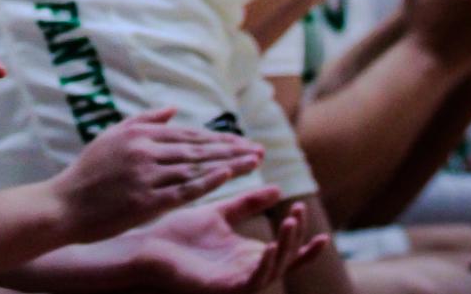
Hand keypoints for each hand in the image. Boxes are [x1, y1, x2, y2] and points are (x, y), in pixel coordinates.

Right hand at [52, 109, 264, 244]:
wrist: (65, 204)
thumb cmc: (89, 171)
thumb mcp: (113, 136)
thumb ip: (145, 121)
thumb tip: (174, 109)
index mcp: (141, 134)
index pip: (189, 135)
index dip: (219, 138)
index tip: (244, 141)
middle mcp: (146, 150)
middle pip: (199, 148)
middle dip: (233, 149)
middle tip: (260, 150)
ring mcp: (146, 175)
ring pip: (196, 166)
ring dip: (228, 164)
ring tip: (255, 163)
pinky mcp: (144, 200)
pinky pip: (182, 189)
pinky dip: (206, 182)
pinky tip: (227, 176)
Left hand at [104, 190, 326, 291]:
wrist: (149, 244)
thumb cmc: (179, 232)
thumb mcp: (220, 213)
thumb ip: (246, 203)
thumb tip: (276, 187)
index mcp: (246, 255)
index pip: (284, 253)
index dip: (304, 244)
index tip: (322, 229)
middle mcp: (245, 271)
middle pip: (284, 262)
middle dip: (297, 240)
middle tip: (299, 214)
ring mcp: (235, 282)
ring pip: (272, 271)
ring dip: (284, 248)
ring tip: (289, 223)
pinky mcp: (221, 289)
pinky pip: (251, 282)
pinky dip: (264, 266)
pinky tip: (269, 247)